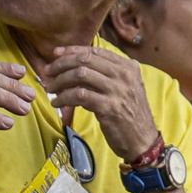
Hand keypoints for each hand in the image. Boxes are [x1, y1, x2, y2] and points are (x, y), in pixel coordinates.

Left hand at [43, 46, 158, 160]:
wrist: (143, 141)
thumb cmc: (130, 114)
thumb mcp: (124, 88)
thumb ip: (106, 74)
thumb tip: (74, 65)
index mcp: (128, 67)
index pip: (94, 51)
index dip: (71, 51)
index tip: (55, 54)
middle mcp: (125, 75)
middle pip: (85, 60)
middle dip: (61, 64)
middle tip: (48, 72)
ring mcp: (118, 91)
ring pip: (80, 75)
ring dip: (60, 81)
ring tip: (51, 89)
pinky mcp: (109, 107)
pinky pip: (79, 95)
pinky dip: (64, 98)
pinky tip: (57, 103)